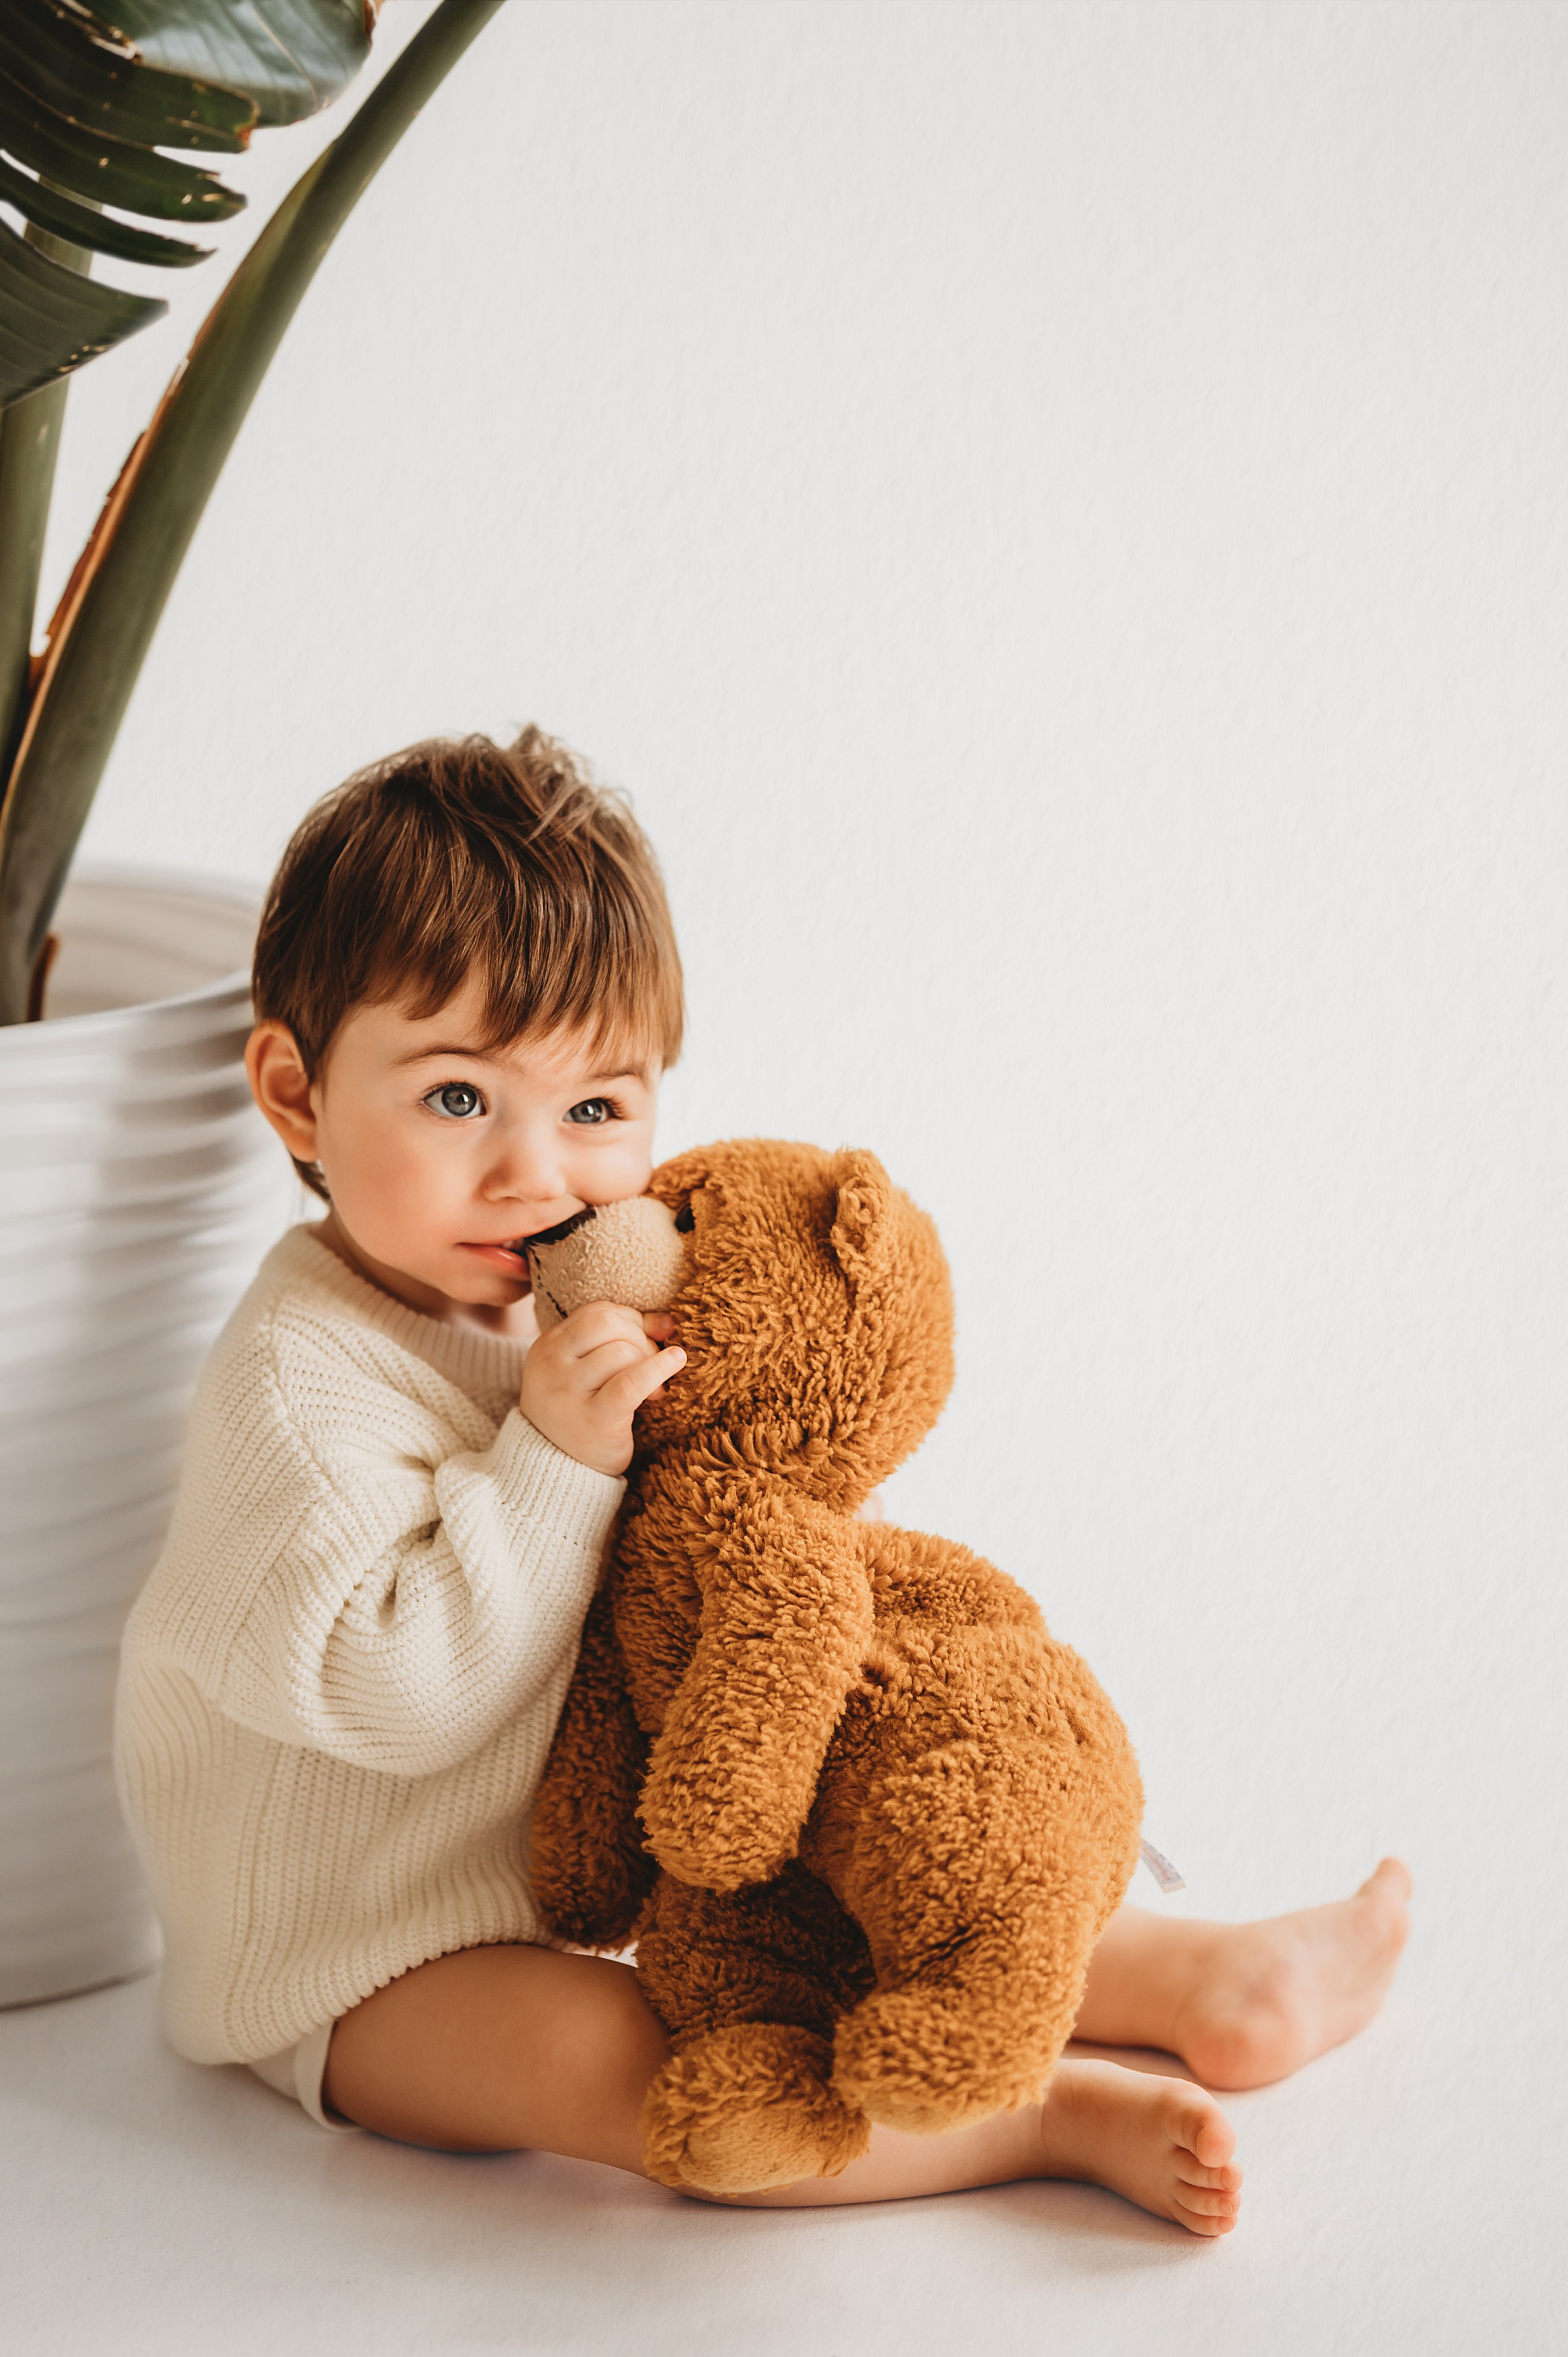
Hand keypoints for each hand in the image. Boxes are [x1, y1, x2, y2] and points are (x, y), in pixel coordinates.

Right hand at [519, 1303, 683, 1475]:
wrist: (558, 1472)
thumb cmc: (580, 1415)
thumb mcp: (586, 1372)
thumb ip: (618, 1340)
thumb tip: (668, 1321)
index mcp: (546, 1347)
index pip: (596, 1312)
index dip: (632, 1320)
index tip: (650, 1339)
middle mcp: (550, 1365)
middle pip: (608, 1324)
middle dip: (640, 1338)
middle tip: (652, 1365)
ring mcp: (567, 1391)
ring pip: (621, 1351)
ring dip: (649, 1362)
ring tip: (655, 1390)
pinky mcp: (593, 1419)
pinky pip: (630, 1382)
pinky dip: (658, 1369)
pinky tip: (675, 1364)